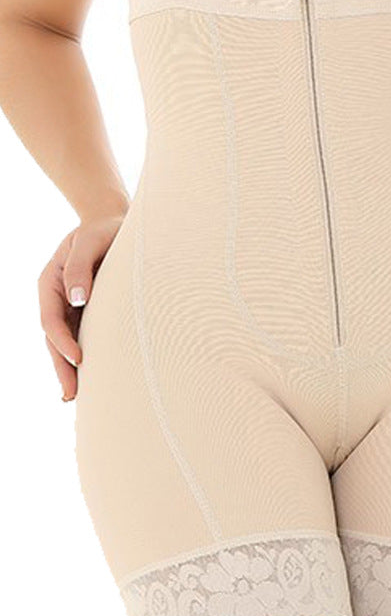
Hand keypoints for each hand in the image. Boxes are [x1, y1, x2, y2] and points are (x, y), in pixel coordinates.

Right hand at [38, 211, 125, 401]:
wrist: (114, 219)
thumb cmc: (103, 228)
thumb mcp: (89, 241)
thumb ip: (79, 268)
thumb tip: (77, 300)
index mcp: (50, 282)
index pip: (52, 320)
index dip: (63, 342)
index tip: (79, 359)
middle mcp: (57, 297)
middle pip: (55, 338)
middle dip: (62, 367)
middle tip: (71, 395)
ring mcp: (70, 304)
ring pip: (66, 341)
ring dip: (70, 367)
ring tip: (76, 396)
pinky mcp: (87, 308)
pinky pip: (82, 334)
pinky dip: (83, 354)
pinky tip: (90, 375)